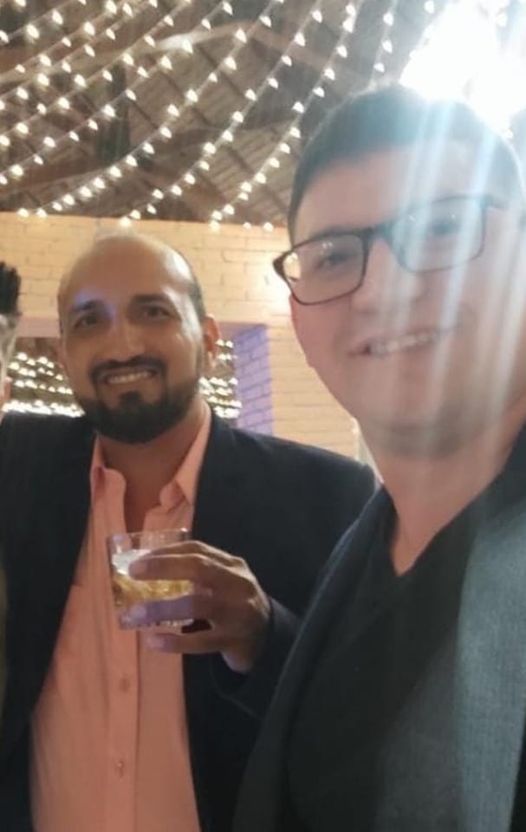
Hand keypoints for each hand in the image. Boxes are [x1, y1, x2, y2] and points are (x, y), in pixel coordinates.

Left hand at [121, 541, 270, 672]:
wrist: (269, 637)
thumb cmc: (235, 605)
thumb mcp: (225, 581)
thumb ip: (198, 574)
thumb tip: (149, 569)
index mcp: (232, 565)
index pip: (198, 550)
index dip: (167, 552)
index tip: (139, 558)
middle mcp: (236, 583)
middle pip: (199, 568)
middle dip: (164, 568)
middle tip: (134, 573)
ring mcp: (237, 612)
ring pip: (197, 605)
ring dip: (162, 608)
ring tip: (134, 614)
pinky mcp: (233, 640)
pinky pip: (200, 641)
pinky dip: (174, 642)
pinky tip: (153, 641)